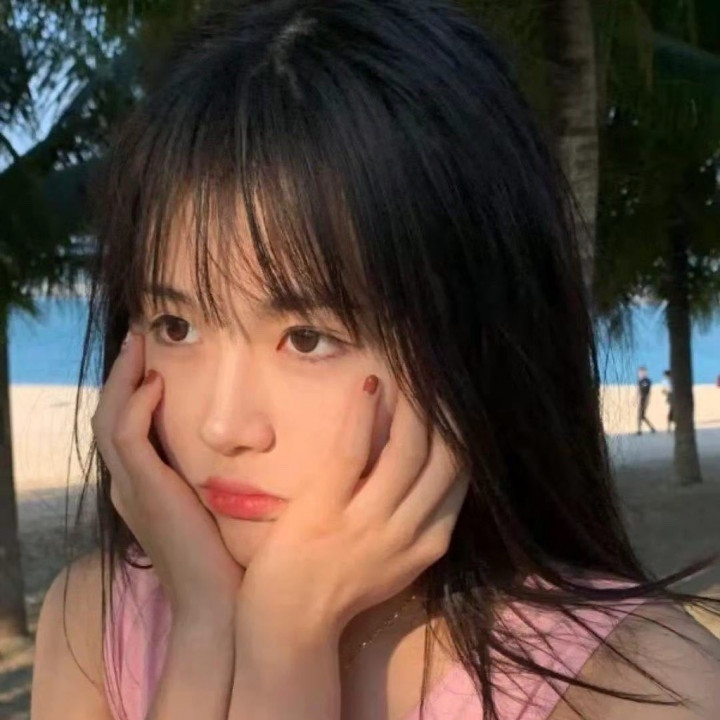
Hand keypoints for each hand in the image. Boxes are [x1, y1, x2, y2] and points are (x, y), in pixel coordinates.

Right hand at [91, 331, 242, 620]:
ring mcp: (131, 487)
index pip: (126, 422)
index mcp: (143, 483)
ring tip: (140, 343)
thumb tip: (242, 434)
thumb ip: (213, 468)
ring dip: (124, 377)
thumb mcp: (216, 500)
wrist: (219, 602)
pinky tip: (155, 385)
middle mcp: (128, 482)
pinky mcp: (143, 491)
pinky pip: (127, 437)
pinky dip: (135, 406)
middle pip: (111, 413)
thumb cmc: (226, 553)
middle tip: (140, 334)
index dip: (132, 385)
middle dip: (123, 371)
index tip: (154, 351)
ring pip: (111, 418)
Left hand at [236, 376, 467, 645]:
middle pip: (444, 458)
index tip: (456, 396)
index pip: (461, 475)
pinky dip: (364, 415)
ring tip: (410, 368)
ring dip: (413, 403)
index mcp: (429, 542)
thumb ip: (417, 515)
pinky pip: (353, 452)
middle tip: (439, 369)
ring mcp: (367, 523)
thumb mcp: (397, 558)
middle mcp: (407, 531)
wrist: (291, 626)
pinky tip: (370, 385)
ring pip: (407, 451)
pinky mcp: (325, 511)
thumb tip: (425, 456)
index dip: (461, 430)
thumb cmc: (340, 584)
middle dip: (447, 409)